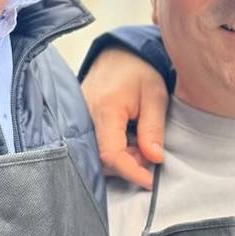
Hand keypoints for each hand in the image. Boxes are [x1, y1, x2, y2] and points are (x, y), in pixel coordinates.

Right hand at [82, 48, 167, 188]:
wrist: (118, 54)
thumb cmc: (138, 71)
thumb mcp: (155, 96)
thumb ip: (153, 129)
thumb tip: (154, 158)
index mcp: (105, 109)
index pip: (111, 154)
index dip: (131, 172)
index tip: (149, 181)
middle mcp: (86, 116)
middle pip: (102, 159)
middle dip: (129, 164)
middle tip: (149, 150)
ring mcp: (80, 120)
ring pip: (97, 155)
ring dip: (122, 157)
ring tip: (140, 141)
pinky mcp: (80, 122)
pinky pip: (93, 146)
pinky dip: (113, 150)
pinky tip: (128, 139)